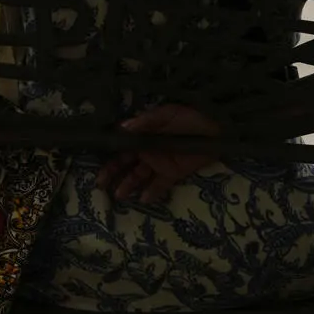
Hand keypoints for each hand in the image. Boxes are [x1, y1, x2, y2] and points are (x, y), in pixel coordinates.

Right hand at [95, 103, 220, 203]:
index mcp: (144, 133)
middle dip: (112, 173)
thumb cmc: (189, 117)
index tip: (97, 161)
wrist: (216, 128)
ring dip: (128, 185)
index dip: (109, 153)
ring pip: (139, 176)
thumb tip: (123, 127)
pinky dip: (151, 193)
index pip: (122, 144)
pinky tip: (143, 198)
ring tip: (119, 195)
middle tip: (101, 184)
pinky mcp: (173, 173)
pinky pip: (160, 185)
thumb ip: (146, 121)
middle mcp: (148, 149)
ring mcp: (160, 162)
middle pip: (126, 163)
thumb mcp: (167, 114)